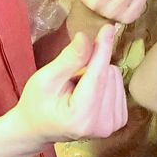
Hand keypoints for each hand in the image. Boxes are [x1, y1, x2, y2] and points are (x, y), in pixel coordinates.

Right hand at [9, 25, 127, 145]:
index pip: (97, 75)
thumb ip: (69, 59)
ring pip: (116, 78)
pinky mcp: (119, 121)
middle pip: (109, 74)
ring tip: (78, 90)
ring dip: (97, 76)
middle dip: (91, 68)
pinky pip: (119, 87)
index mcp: (81, 116)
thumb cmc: (37, 103)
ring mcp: (113, 125)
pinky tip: (89, 95)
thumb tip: (87, 37)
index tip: (109, 27)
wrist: (38, 129)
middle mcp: (102, 124)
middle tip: (71, 81)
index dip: (103, 48)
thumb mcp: (45, 78)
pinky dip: (104, 84)